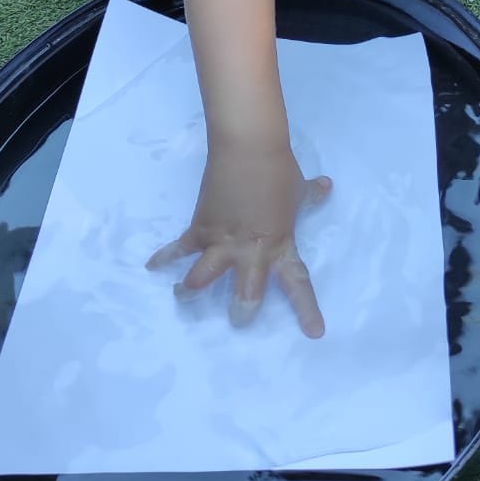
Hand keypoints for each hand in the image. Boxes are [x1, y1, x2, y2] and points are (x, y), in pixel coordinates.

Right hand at [147, 144, 331, 336]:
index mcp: (281, 244)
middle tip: (238, 320)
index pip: (297, 283)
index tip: (315, 333)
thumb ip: (311, 195)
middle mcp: (251, 251)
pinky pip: (179, 248)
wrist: (248, 147)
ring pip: (203, 278)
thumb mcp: (299, 187)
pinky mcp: (200, 228)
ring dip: (191, 291)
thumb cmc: (279, 168)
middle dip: (241, 311)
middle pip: (246, 293)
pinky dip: (164, 257)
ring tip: (183, 297)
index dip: (306, 310)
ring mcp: (222, 241)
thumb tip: (327, 186)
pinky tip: (152, 267)